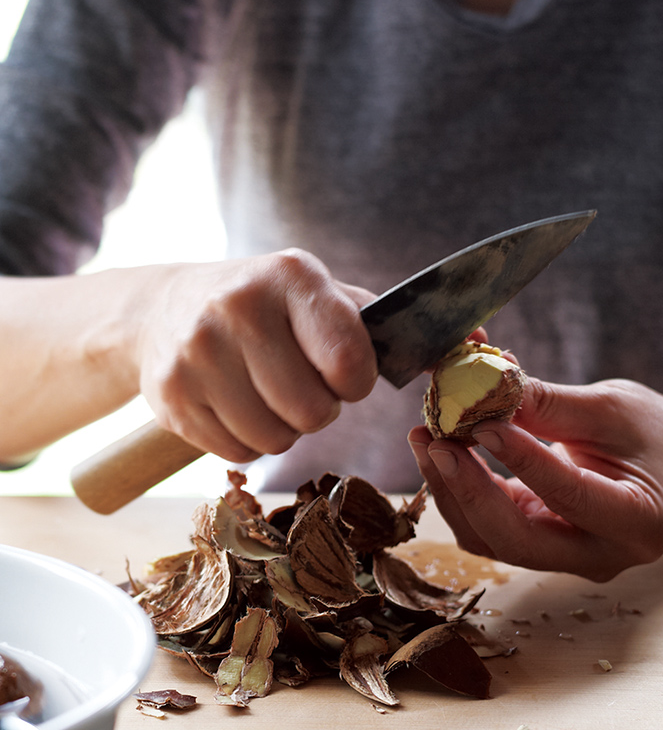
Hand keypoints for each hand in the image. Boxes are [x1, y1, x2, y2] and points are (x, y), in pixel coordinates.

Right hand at [135, 249, 377, 461]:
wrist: (163, 309)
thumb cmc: (261, 307)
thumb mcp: (311, 292)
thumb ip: (367, 323)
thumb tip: (431, 362)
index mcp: (289, 275)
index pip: (347, 360)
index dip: (356, 382)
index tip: (344, 376)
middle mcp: (237, 307)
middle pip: (311, 411)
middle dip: (318, 410)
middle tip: (299, 387)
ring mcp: (197, 352)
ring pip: (275, 440)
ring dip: (281, 429)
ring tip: (265, 395)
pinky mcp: (169, 395)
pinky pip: (237, 454)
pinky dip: (245, 441)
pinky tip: (233, 406)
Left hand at [408, 378, 662, 580]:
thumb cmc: (651, 431)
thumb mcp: (611, 407)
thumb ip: (551, 403)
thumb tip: (486, 388)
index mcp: (638, 522)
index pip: (570, 496)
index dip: (522, 461)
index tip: (483, 422)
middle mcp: (600, 556)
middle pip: (517, 539)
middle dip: (468, 489)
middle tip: (436, 440)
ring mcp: (564, 558)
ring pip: (491, 539)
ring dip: (450, 490)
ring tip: (426, 438)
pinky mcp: (535, 545)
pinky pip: (487, 528)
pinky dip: (459, 491)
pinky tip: (439, 452)